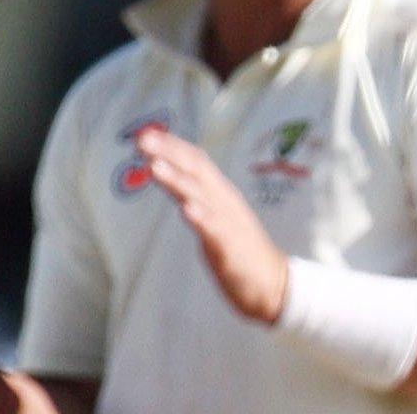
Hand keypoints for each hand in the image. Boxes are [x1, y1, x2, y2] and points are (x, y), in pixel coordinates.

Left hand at [137, 129, 289, 324]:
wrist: (273, 285)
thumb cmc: (240, 251)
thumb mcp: (216, 217)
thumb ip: (197, 197)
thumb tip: (173, 178)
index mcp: (220, 194)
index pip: (195, 161)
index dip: (172, 146)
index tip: (146, 132)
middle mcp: (224, 202)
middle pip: (196, 170)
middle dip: (169, 153)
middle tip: (143, 140)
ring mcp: (228, 223)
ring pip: (201, 196)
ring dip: (177, 180)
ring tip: (155, 166)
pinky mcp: (230, 248)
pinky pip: (214, 230)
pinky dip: (200, 217)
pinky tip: (186, 209)